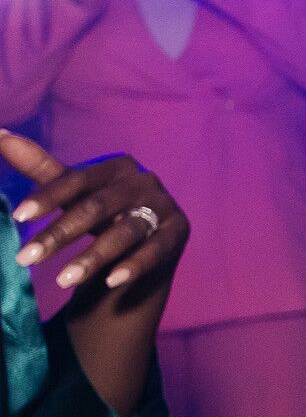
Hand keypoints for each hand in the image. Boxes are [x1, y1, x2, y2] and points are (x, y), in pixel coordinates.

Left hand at [5, 132, 188, 295]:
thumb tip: (0, 134)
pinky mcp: (178, 233)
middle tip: (24, 258)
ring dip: (92, 257)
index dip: (47, 197)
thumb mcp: (72, 193)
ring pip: (125, 232)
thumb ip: (40, 167)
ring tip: (61, 280)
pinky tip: (110, 282)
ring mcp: (164, 207)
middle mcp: (144, 182)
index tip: (18, 217)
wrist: (147, 243)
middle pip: (97, 208)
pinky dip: (133, 265)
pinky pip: (155, 250)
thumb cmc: (103, 214)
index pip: (77, 180)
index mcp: (117, 167)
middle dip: (59, 234)